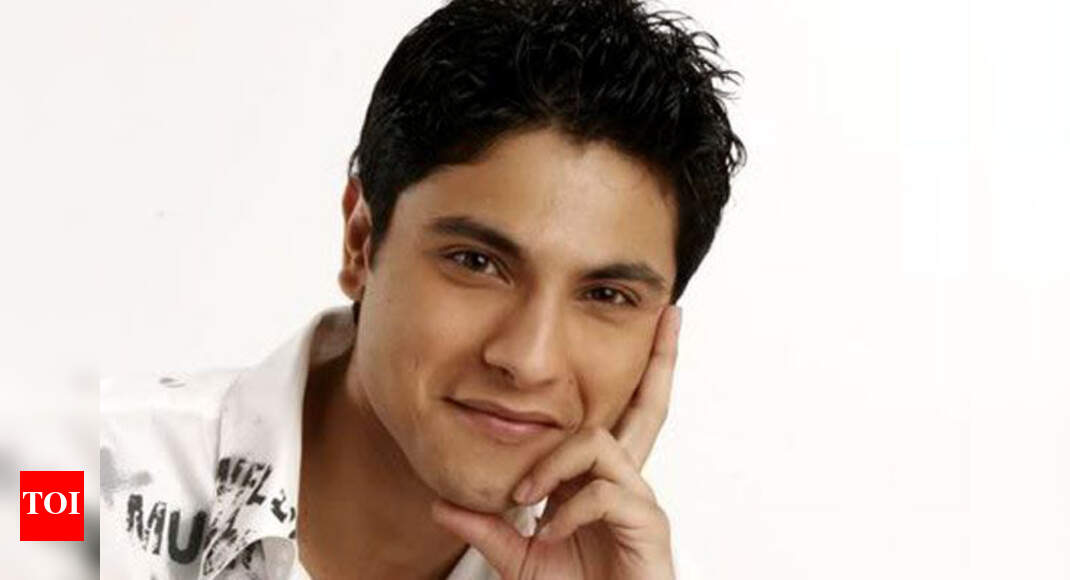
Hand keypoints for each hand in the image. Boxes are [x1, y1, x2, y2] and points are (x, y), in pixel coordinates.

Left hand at [431, 305, 681, 578]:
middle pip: (650, 405)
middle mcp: (626, 478)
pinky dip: (568, 509)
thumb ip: (486, 527)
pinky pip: (604, 493)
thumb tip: (439, 504)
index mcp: (600, 478)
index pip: (617, 416)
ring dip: (553, 465)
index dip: (631, 376)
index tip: (641, 331)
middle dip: (661, 359)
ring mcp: (640, 501)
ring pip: (598, 443)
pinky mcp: (649, 527)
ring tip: (527, 501)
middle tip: (669, 314)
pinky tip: (549, 532)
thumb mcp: (519, 557)